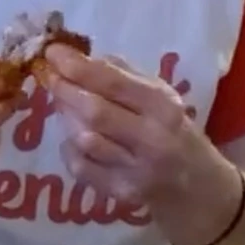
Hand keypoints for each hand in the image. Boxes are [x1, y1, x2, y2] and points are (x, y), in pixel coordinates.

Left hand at [36, 45, 219, 208]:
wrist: (197, 187)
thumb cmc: (173, 131)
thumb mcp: (161, 96)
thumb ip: (123, 74)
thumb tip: (79, 56)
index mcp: (163, 106)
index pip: (112, 82)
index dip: (77, 65)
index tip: (52, 51)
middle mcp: (152, 138)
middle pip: (94, 111)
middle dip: (64, 89)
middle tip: (47, 75)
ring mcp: (136, 170)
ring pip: (83, 139)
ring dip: (66, 118)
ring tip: (64, 106)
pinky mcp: (120, 193)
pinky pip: (80, 166)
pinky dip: (69, 148)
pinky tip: (75, 139)